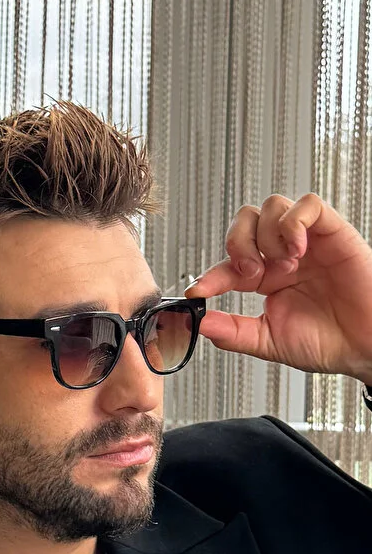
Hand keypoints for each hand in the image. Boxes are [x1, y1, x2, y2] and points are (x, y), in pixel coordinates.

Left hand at [184, 193, 371, 384]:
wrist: (367, 348)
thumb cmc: (329, 343)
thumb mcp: (270, 341)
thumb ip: (234, 332)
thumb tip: (199, 323)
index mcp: (266, 279)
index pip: (227, 264)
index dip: (209, 275)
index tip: (198, 292)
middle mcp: (283, 255)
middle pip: (244, 220)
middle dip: (238, 244)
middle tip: (251, 274)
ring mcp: (307, 242)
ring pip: (271, 206)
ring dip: (267, 236)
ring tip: (284, 266)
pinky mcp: (333, 232)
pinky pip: (307, 205)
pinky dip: (294, 223)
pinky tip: (297, 251)